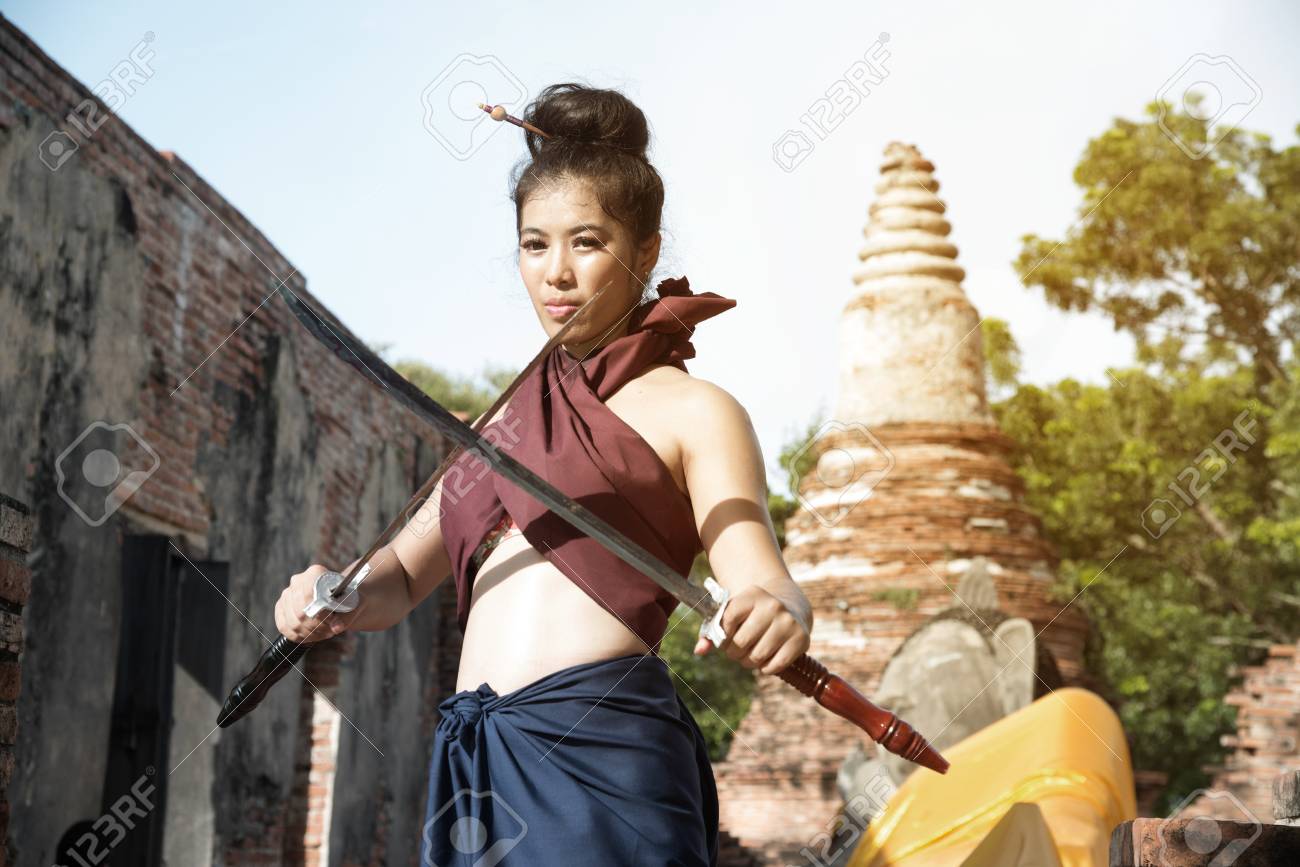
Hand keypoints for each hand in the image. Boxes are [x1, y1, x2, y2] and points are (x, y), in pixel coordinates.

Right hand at [274, 565, 362, 642]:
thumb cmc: (349, 599)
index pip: (310, 595)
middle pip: (300, 612)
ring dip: (309, 633)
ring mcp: (287, 594)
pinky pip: (283, 626)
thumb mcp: (354, 604)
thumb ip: (347, 617)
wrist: (340, 598)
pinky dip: (298, 636)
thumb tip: (337, 628)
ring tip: (323, 633)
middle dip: (316, 627)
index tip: (333, 622)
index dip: (321, 614)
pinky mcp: (281, 607)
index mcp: (315, 573)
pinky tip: (311, 636)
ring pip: (292, 622)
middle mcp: (298, 581)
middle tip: (329, 631)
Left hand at [693, 584, 810, 674]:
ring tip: (750, 654)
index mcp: (753, 594)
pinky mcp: (801, 639)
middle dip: (734, 652)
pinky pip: (774, 666)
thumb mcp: (734, 612)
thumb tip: (699, 651)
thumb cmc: (754, 614)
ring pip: (757, 657)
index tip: (726, 636)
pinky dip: (766, 668)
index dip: (722, 634)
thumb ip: (713, 630)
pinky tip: (766, 658)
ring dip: (749, 662)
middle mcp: (773, 606)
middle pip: (741, 642)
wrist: (791, 606)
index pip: (727, 619)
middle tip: (737, 650)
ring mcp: (788, 622)